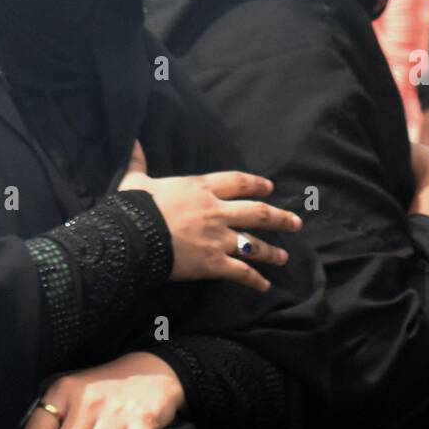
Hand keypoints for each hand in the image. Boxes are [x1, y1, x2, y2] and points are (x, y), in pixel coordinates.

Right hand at [120, 141, 301, 290]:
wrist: (132, 237)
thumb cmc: (132, 209)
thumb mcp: (135, 181)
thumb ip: (138, 162)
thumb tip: (134, 143)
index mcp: (201, 190)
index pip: (237, 183)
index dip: (255, 185)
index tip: (269, 188)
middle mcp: (216, 212)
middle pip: (257, 213)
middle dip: (279, 218)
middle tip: (296, 223)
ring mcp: (218, 238)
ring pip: (254, 244)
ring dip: (272, 252)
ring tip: (284, 257)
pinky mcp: (214, 263)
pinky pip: (240, 272)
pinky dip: (254, 280)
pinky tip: (265, 286)